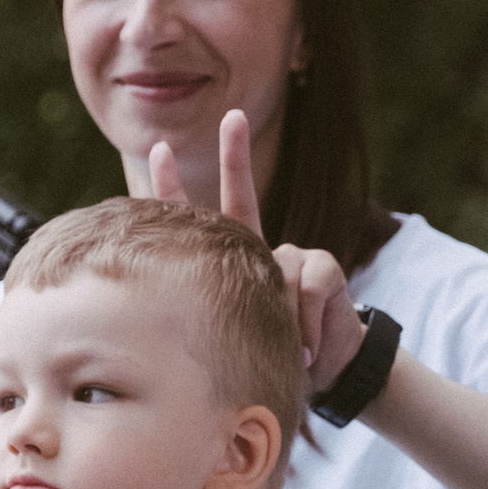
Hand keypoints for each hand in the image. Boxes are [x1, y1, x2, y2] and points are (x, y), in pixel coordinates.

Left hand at [152, 110, 365, 387]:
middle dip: (236, 155)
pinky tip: (308, 350)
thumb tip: (204, 308)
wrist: (329, 372)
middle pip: (242, 196)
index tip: (158, 151)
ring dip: (280, 323)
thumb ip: (222, 311)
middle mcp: (261, 250)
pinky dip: (305, 326)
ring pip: (275, 273)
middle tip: (232, 116)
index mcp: (229, 265)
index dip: (174, 190)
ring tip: (287, 355)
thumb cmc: (273, 355)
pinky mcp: (323, 267)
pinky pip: (306, 289)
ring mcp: (293, 255)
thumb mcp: (238, 336)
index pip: (196, 226)